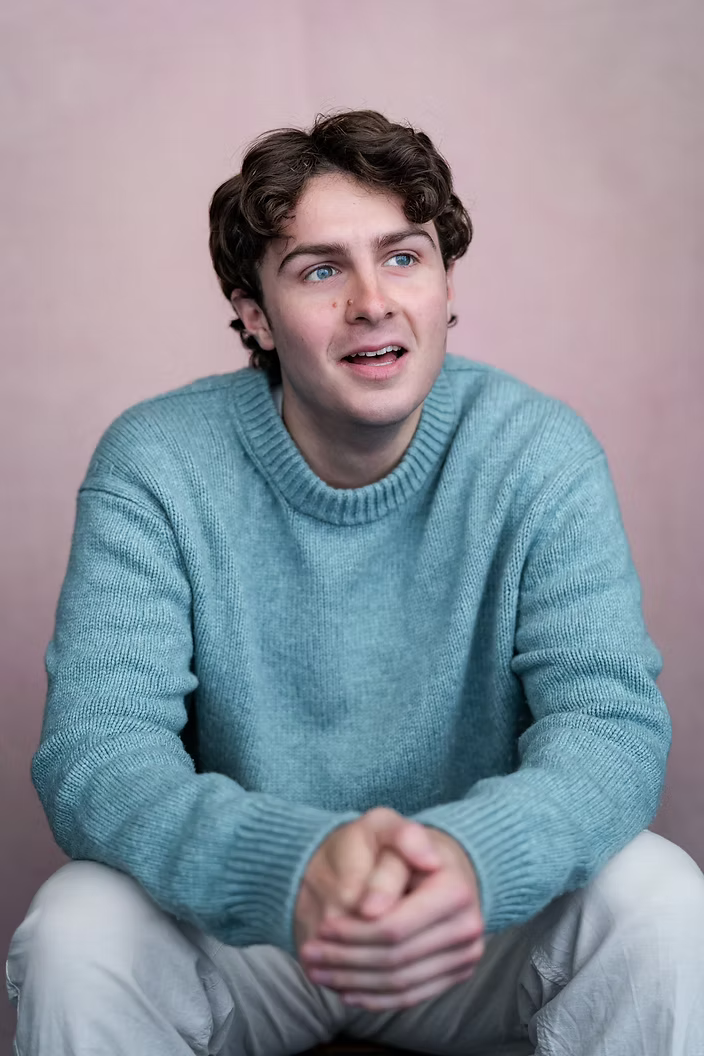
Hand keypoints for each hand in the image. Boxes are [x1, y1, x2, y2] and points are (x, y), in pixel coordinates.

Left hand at [299, 823, 484, 1010]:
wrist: (441, 863)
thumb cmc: (404, 846)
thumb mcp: (388, 831)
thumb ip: (381, 866)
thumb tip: (370, 908)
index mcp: (455, 890)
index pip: (395, 927)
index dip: (354, 933)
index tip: (322, 928)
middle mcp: (468, 927)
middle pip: (396, 959)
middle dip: (347, 960)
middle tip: (309, 954)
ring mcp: (466, 955)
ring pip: (401, 983)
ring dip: (354, 983)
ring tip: (318, 972)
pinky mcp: (457, 973)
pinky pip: (412, 996)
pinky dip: (375, 997)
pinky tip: (346, 990)